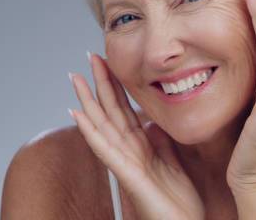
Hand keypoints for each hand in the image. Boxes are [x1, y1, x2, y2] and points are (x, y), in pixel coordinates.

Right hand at [68, 53, 203, 219]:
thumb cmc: (179, 201)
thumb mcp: (173, 161)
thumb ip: (161, 141)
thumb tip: (153, 120)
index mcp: (141, 146)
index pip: (124, 108)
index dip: (116, 84)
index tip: (109, 60)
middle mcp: (130, 151)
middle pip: (110, 111)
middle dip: (100, 83)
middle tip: (89, 55)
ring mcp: (126, 163)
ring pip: (103, 126)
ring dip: (88, 102)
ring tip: (76, 78)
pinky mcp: (129, 177)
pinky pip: (107, 151)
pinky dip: (90, 132)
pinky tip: (77, 115)